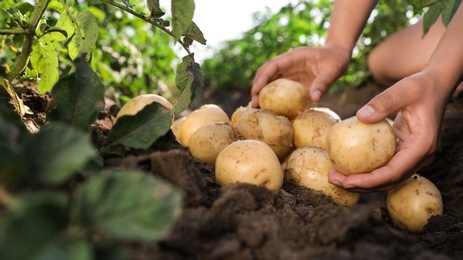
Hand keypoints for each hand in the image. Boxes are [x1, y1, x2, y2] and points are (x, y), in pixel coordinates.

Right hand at [251, 45, 350, 106]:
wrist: (338, 56)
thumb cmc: (336, 61)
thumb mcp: (333, 71)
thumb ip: (323, 83)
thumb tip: (314, 99)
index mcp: (294, 57)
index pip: (273, 66)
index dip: (263, 77)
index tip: (256, 91)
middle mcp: (287, 63)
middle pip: (265, 72)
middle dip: (257, 87)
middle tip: (254, 104)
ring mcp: (288, 71)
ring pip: (268, 80)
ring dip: (261, 92)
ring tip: (256, 108)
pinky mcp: (290, 80)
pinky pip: (277, 87)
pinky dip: (270, 96)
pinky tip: (268, 108)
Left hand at [328, 72, 448, 191]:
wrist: (435, 86)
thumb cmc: (421, 86)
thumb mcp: (403, 89)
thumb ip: (384, 102)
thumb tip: (360, 116)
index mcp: (422, 146)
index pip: (394, 172)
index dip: (369, 181)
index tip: (347, 181)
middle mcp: (420, 156)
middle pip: (388, 181)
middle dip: (360, 185)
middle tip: (333, 179)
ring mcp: (413, 156)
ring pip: (386, 178)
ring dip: (361, 180)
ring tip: (335, 176)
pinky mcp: (404, 152)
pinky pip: (384, 166)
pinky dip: (366, 169)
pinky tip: (346, 165)